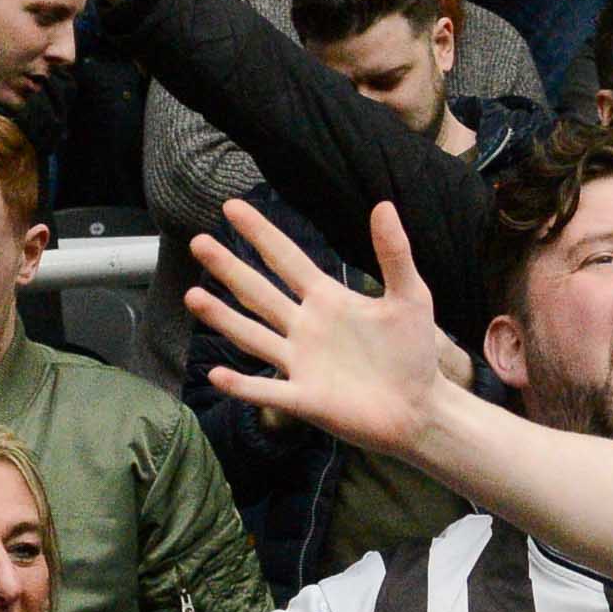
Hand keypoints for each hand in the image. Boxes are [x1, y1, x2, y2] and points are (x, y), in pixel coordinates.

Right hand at [185, 200, 457, 457]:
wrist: (420, 408)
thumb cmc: (413, 352)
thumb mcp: (410, 296)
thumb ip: (394, 253)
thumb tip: (382, 204)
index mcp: (327, 300)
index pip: (286, 259)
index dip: (261, 233)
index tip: (232, 206)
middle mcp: (305, 327)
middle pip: (258, 292)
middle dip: (229, 268)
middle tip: (199, 242)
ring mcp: (300, 363)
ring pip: (253, 336)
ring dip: (223, 318)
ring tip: (192, 296)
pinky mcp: (304, 399)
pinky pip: (267, 392)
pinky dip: (243, 386)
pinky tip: (217, 374)